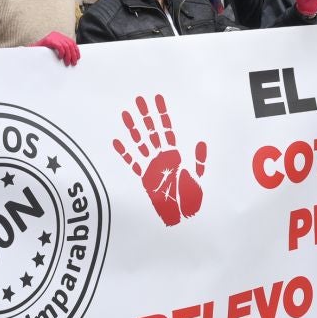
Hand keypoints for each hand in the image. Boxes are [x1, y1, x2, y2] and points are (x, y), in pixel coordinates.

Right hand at [35, 32, 79, 65]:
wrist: (31, 50)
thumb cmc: (42, 52)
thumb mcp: (54, 49)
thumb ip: (62, 49)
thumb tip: (73, 56)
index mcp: (59, 36)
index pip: (71, 42)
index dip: (76, 50)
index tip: (77, 58)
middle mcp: (57, 34)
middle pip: (70, 44)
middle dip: (73, 55)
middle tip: (73, 63)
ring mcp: (52, 36)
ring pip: (66, 46)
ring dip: (68, 56)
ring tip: (67, 63)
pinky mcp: (49, 40)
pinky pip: (59, 46)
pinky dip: (61, 53)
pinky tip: (60, 57)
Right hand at [112, 94, 206, 226]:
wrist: (181, 218)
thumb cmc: (191, 199)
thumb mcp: (198, 179)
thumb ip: (198, 161)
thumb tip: (200, 143)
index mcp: (175, 155)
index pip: (167, 130)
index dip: (162, 115)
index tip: (158, 99)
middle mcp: (161, 157)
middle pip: (152, 132)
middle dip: (146, 116)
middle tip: (139, 99)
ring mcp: (151, 166)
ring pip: (140, 143)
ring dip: (133, 129)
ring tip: (126, 114)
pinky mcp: (143, 177)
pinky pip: (132, 162)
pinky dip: (124, 152)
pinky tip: (116, 141)